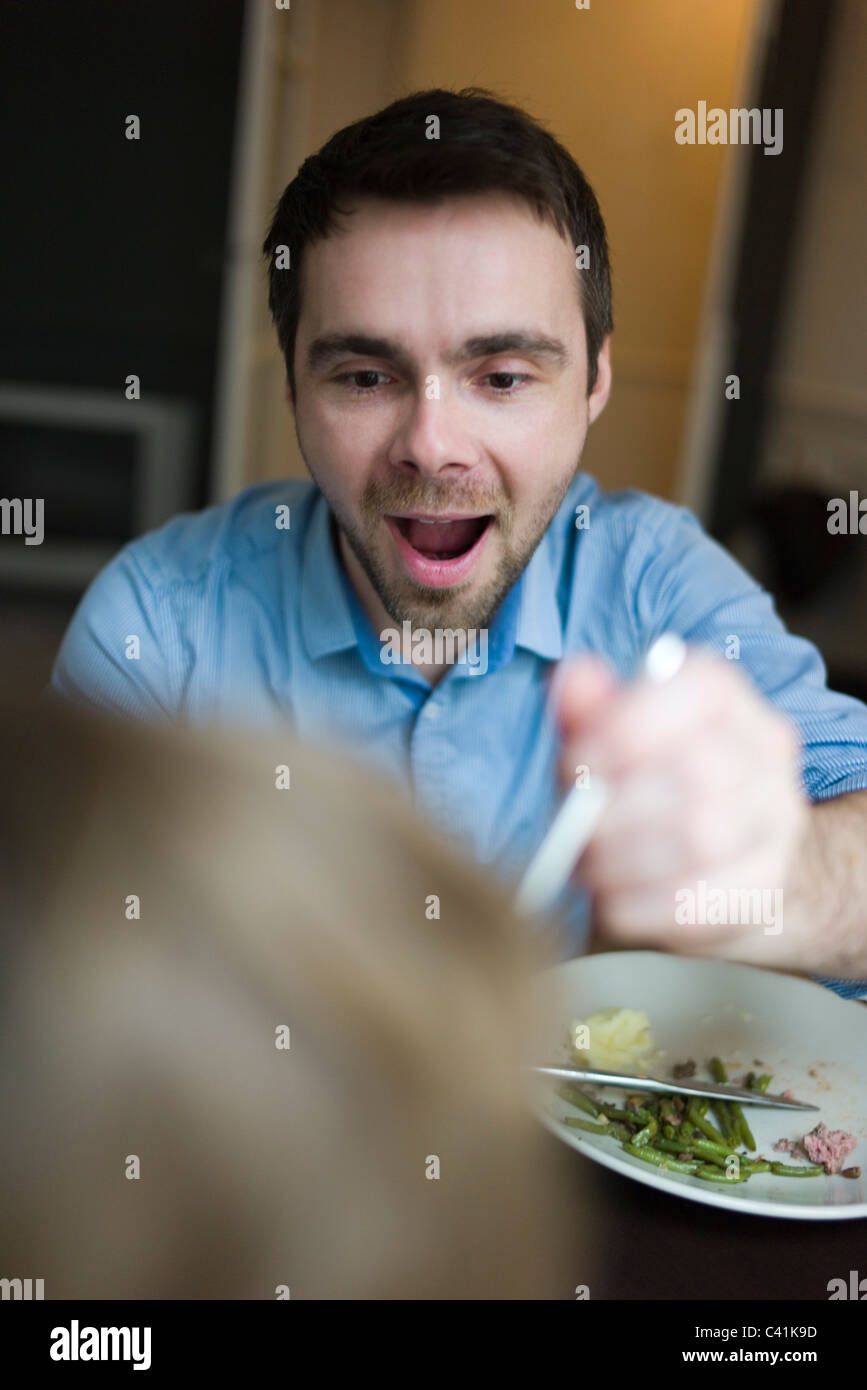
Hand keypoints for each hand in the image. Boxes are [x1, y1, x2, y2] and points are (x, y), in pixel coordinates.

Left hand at [552, 646, 811, 964]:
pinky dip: (642, 905)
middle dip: (618, 805)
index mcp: (728, 699)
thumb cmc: (654, 788)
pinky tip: (614, 901)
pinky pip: (703, 900)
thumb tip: (571, 678)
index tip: (576, 763)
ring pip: (704, 836)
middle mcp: (767, 754)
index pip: (700, 689)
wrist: (730, 865)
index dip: (627, 726)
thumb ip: (590, 709)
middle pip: (701, 770)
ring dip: (624, 857)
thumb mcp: (613, 739)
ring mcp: (777, 823)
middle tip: (575, 827)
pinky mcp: (766, 889)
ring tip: (589, 865)